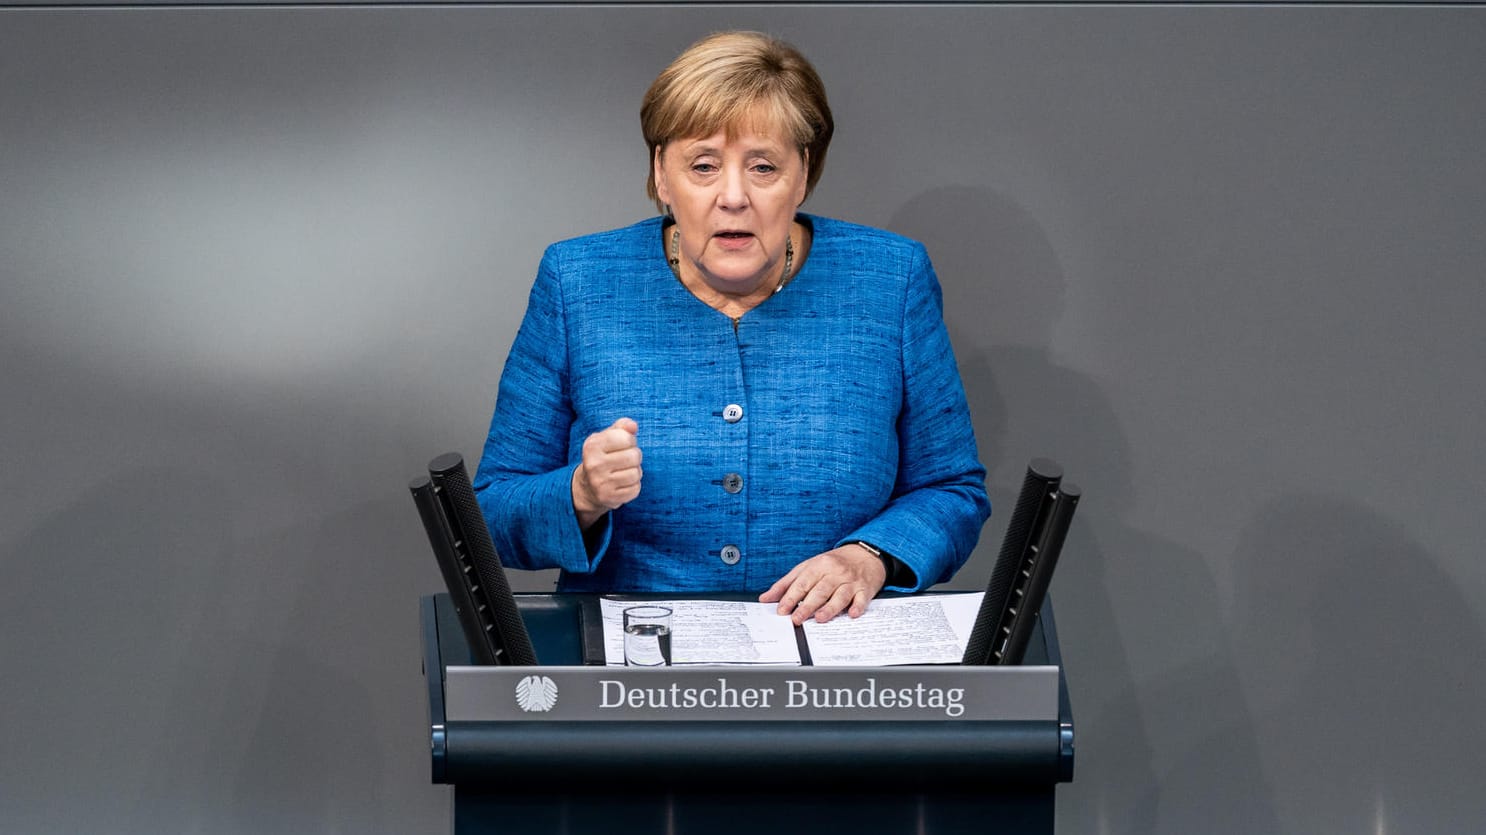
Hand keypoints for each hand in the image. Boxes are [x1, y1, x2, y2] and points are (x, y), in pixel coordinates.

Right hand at [572, 418, 641, 529]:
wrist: (587, 488)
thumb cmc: (602, 457)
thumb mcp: (606, 438)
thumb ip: (621, 427)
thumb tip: (633, 426)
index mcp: (592, 446)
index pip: (626, 437)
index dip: (630, 440)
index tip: (623, 445)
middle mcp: (593, 465)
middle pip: (634, 456)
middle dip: (635, 456)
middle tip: (625, 460)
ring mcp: (600, 483)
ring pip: (636, 473)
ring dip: (635, 472)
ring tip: (624, 471)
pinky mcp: (609, 498)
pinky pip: (635, 489)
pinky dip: (633, 486)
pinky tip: (622, 483)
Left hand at [759, 544, 886, 624]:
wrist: (865, 554)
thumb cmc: (833, 563)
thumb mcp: (808, 567)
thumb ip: (786, 583)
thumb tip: (765, 598)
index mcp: (818, 566)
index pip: (802, 583)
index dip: (791, 597)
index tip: (782, 610)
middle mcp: (834, 572)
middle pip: (820, 590)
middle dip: (807, 606)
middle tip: (796, 619)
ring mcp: (850, 581)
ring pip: (839, 595)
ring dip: (830, 607)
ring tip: (819, 618)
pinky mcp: (865, 589)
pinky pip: (862, 598)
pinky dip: (858, 606)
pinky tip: (852, 613)